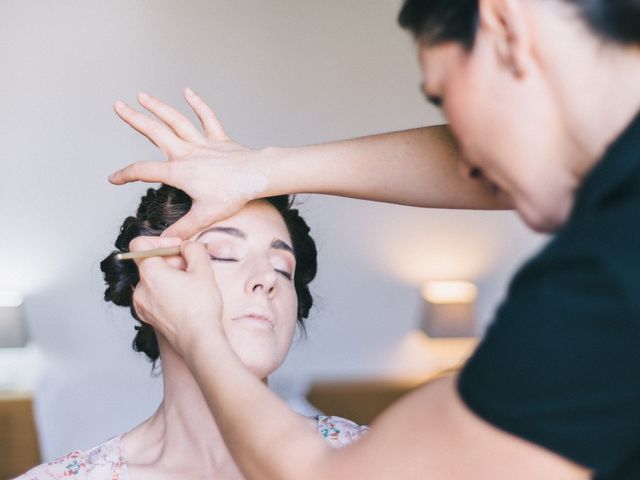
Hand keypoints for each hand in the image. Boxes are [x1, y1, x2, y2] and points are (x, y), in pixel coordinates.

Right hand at [109, 89, 268, 238]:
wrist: (256, 176)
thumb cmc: (233, 194)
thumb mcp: (204, 216)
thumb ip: (182, 229)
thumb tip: (166, 242)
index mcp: (179, 171)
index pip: (144, 171)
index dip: (125, 175)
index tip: (114, 179)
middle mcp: (187, 152)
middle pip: (155, 132)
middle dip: (134, 119)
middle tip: (117, 106)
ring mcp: (202, 143)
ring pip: (176, 120)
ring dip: (158, 106)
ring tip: (142, 96)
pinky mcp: (219, 139)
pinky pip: (207, 117)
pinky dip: (197, 104)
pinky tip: (187, 91)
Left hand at [129, 235, 223, 357]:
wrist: (199, 340)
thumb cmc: (200, 307)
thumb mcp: (203, 269)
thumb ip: (193, 249)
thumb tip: (187, 247)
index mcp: (149, 273)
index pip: (140, 244)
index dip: (161, 241)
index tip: (178, 249)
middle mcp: (140, 288)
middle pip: (149, 263)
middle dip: (170, 261)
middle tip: (190, 269)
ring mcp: (141, 305)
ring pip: (152, 280)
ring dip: (169, 277)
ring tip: (189, 286)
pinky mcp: (148, 317)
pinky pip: (154, 296)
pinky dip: (166, 292)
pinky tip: (184, 300)